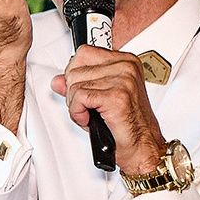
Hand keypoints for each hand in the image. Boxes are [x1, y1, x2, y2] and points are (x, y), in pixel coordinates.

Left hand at [53, 44, 166, 176]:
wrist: (141, 146)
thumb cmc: (126, 125)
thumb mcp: (98, 99)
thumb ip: (78, 85)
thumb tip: (58, 80)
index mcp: (125, 61)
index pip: (83, 53)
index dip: (75, 74)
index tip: (82, 91)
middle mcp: (126, 66)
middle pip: (75, 70)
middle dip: (73, 93)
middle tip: (87, 108)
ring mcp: (123, 79)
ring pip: (75, 85)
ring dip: (75, 106)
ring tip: (90, 115)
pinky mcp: (117, 96)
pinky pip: (79, 98)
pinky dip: (78, 113)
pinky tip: (89, 120)